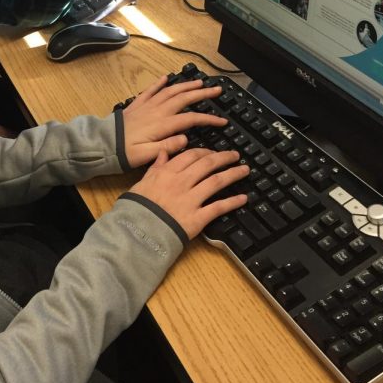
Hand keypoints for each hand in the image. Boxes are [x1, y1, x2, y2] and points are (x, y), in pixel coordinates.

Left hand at [122, 75, 227, 167]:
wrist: (104, 143)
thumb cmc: (125, 153)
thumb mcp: (147, 155)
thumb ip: (167, 147)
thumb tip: (185, 139)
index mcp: (162, 124)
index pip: (191, 119)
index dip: (208, 119)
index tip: (222, 121)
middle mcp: (157, 111)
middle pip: (183, 98)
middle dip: (202, 93)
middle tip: (217, 89)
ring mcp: (147, 105)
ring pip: (170, 91)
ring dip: (185, 85)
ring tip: (199, 82)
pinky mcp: (137, 105)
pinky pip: (150, 90)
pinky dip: (159, 83)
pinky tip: (166, 77)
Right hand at [130, 147, 248, 238]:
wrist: (138, 231)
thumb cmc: (137, 207)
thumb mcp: (142, 182)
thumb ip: (156, 167)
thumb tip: (164, 153)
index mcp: (168, 172)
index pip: (191, 155)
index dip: (205, 151)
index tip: (213, 152)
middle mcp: (182, 182)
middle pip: (208, 164)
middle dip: (224, 158)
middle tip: (235, 155)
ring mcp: (191, 199)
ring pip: (216, 181)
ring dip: (233, 174)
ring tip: (244, 170)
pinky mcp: (198, 218)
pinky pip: (218, 207)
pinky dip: (232, 202)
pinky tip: (243, 198)